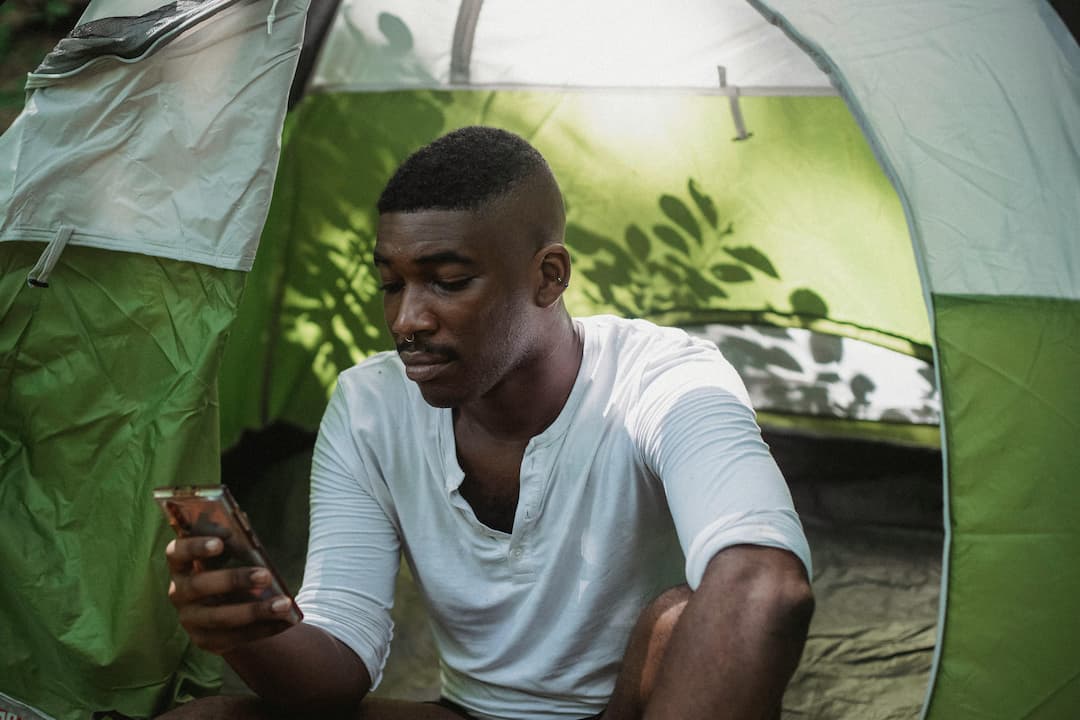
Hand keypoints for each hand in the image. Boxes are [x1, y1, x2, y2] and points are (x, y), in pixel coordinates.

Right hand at [166, 536, 298, 653]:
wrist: (226, 604)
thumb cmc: (228, 566)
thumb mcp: (228, 553)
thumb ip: (234, 544)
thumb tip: (249, 541)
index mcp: (181, 564)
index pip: (177, 552)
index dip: (195, 547)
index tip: (219, 543)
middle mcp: (179, 592)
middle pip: (200, 586)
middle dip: (234, 580)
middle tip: (266, 575)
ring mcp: (190, 619)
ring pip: (220, 617)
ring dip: (255, 611)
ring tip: (283, 604)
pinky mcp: (205, 640)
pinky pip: (235, 637)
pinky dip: (263, 629)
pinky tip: (285, 621)